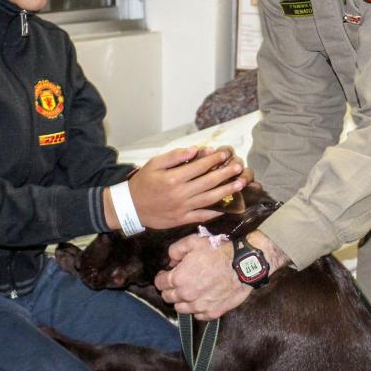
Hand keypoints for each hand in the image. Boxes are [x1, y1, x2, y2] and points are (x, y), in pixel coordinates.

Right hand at [110, 147, 245, 229]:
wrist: (131, 207)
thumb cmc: (143, 182)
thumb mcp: (155, 163)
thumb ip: (175, 156)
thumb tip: (195, 150)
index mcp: (173, 178)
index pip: (199, 166)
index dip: (214, 159)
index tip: (224, 154)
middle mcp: (180, 193)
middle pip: (208, 182)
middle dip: (226, 173)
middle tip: (239, 166)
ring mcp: (183, 208)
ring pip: (210, 199)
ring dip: (227, 191)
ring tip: (239, 184)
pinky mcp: (182, 219)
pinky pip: (203, 216)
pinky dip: (216, 212)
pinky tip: (228, 206)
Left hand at [154, 234, 251, 320]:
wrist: (244, 264)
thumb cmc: (219, 251)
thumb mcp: (194, 241)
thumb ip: (176, 250)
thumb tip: (171, 262)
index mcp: (178, 278)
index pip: (160, 283)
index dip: (161, 277)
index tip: (166, 274)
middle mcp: (186, 295)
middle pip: (168, 297)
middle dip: (170, 289)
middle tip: (178, 281)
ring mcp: (199, 306)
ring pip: (180, 309)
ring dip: (181, 300)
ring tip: (190, 291)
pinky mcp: (212, 312)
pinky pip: (198, 315)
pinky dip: (197, 308)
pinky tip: (202, 298)